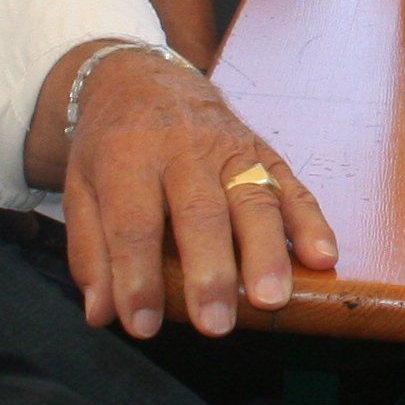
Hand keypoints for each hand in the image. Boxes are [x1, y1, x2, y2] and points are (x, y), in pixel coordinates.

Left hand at [31, 44, 337, 339]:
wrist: (143, 77)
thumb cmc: (111, 144)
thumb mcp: (81, 187)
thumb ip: (89, 251)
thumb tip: (103, 313)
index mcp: (128, 155)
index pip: (133, 223)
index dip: (137, 278)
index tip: (143, 327)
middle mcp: (184, 147)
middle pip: (201, 211)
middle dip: (210, 272)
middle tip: (216, 325)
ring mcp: (231, 148)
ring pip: (254, 199)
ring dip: (266, 253)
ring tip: (272, 300)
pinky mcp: (265, 151)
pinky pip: (292, 187)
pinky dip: (311, 223)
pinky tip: (323, 259)